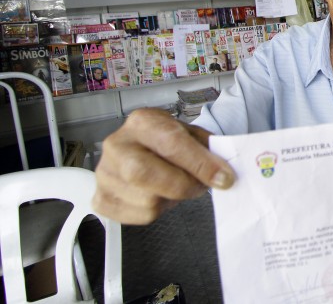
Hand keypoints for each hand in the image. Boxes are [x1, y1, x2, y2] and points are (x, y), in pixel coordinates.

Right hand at [92, 108, 234, 224]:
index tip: (224, 177)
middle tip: (201, 186)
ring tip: (175, 185)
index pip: (170, 143)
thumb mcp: (190, 135)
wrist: (142, 148)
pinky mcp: (102, 200)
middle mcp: (116, 145)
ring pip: (146, 200)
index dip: (200, 164)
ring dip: (172, 199)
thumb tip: (222, 175)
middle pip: (145, 174)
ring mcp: (105, 174)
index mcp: (142, 122)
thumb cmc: (168, 141)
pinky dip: (157, 210)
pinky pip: (138, 217)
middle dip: (183, 185)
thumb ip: (206, 151)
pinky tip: (158, 194)